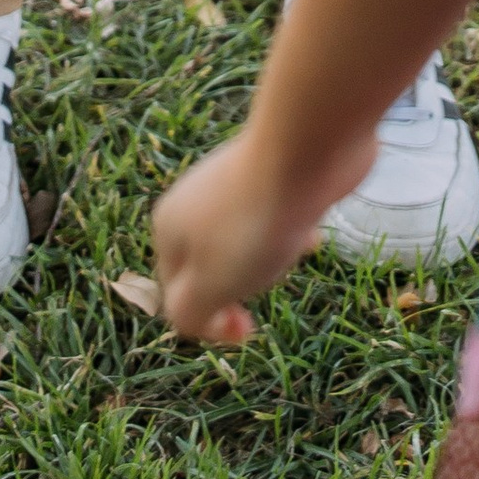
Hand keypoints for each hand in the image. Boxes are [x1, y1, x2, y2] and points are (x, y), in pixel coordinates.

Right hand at [152, 120, 371, 345]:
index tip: (249, 328)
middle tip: (265, 282)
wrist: (304, 149)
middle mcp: (192, 201)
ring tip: (286, 252)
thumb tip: (191, 319)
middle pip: (209, 266)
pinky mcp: (269, 171)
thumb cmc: (251, 226)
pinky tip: (311, 234)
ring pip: (241, 241)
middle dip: (239, 286)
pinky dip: (288, 231)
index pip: (175, 295)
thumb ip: (189, 314)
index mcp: (168, 228)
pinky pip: (271, 216)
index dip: (210, 322)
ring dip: (266, 259)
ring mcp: (230, 182)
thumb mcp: (210, 286)